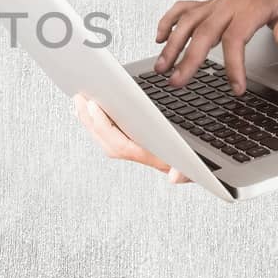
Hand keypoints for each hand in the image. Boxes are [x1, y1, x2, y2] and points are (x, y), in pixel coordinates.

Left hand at [73, 93, 190, 181]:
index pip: (119, 144)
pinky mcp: (134, 143)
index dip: (104, 126)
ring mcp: (134, 150)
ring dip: (90, 120)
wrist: (198, 167)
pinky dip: (98, 122)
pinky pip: (110, 135)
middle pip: (106, 140)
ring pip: (105, 138)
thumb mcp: (196, 165)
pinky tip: (90, 111)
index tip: (93, 107)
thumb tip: (174, 178)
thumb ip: (186, 172)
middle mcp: (138, 155)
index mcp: (149, 157)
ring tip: (79, 101)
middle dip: (90, 120)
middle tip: (79, 98)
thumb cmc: (197, 163)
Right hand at [153, 0, 277, 94]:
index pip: (235, 38)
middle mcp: (227, 6)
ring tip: (161, 67)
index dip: (234, 64)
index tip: (236, 87)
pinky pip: (182, 9)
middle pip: (203, 32)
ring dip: (171, 45)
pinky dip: (167, 22)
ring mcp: (214, 5)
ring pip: (187, 22)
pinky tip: (159, 38)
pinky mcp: (208, 4)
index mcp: (249, 9)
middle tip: (177, 81)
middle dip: (188, 58)